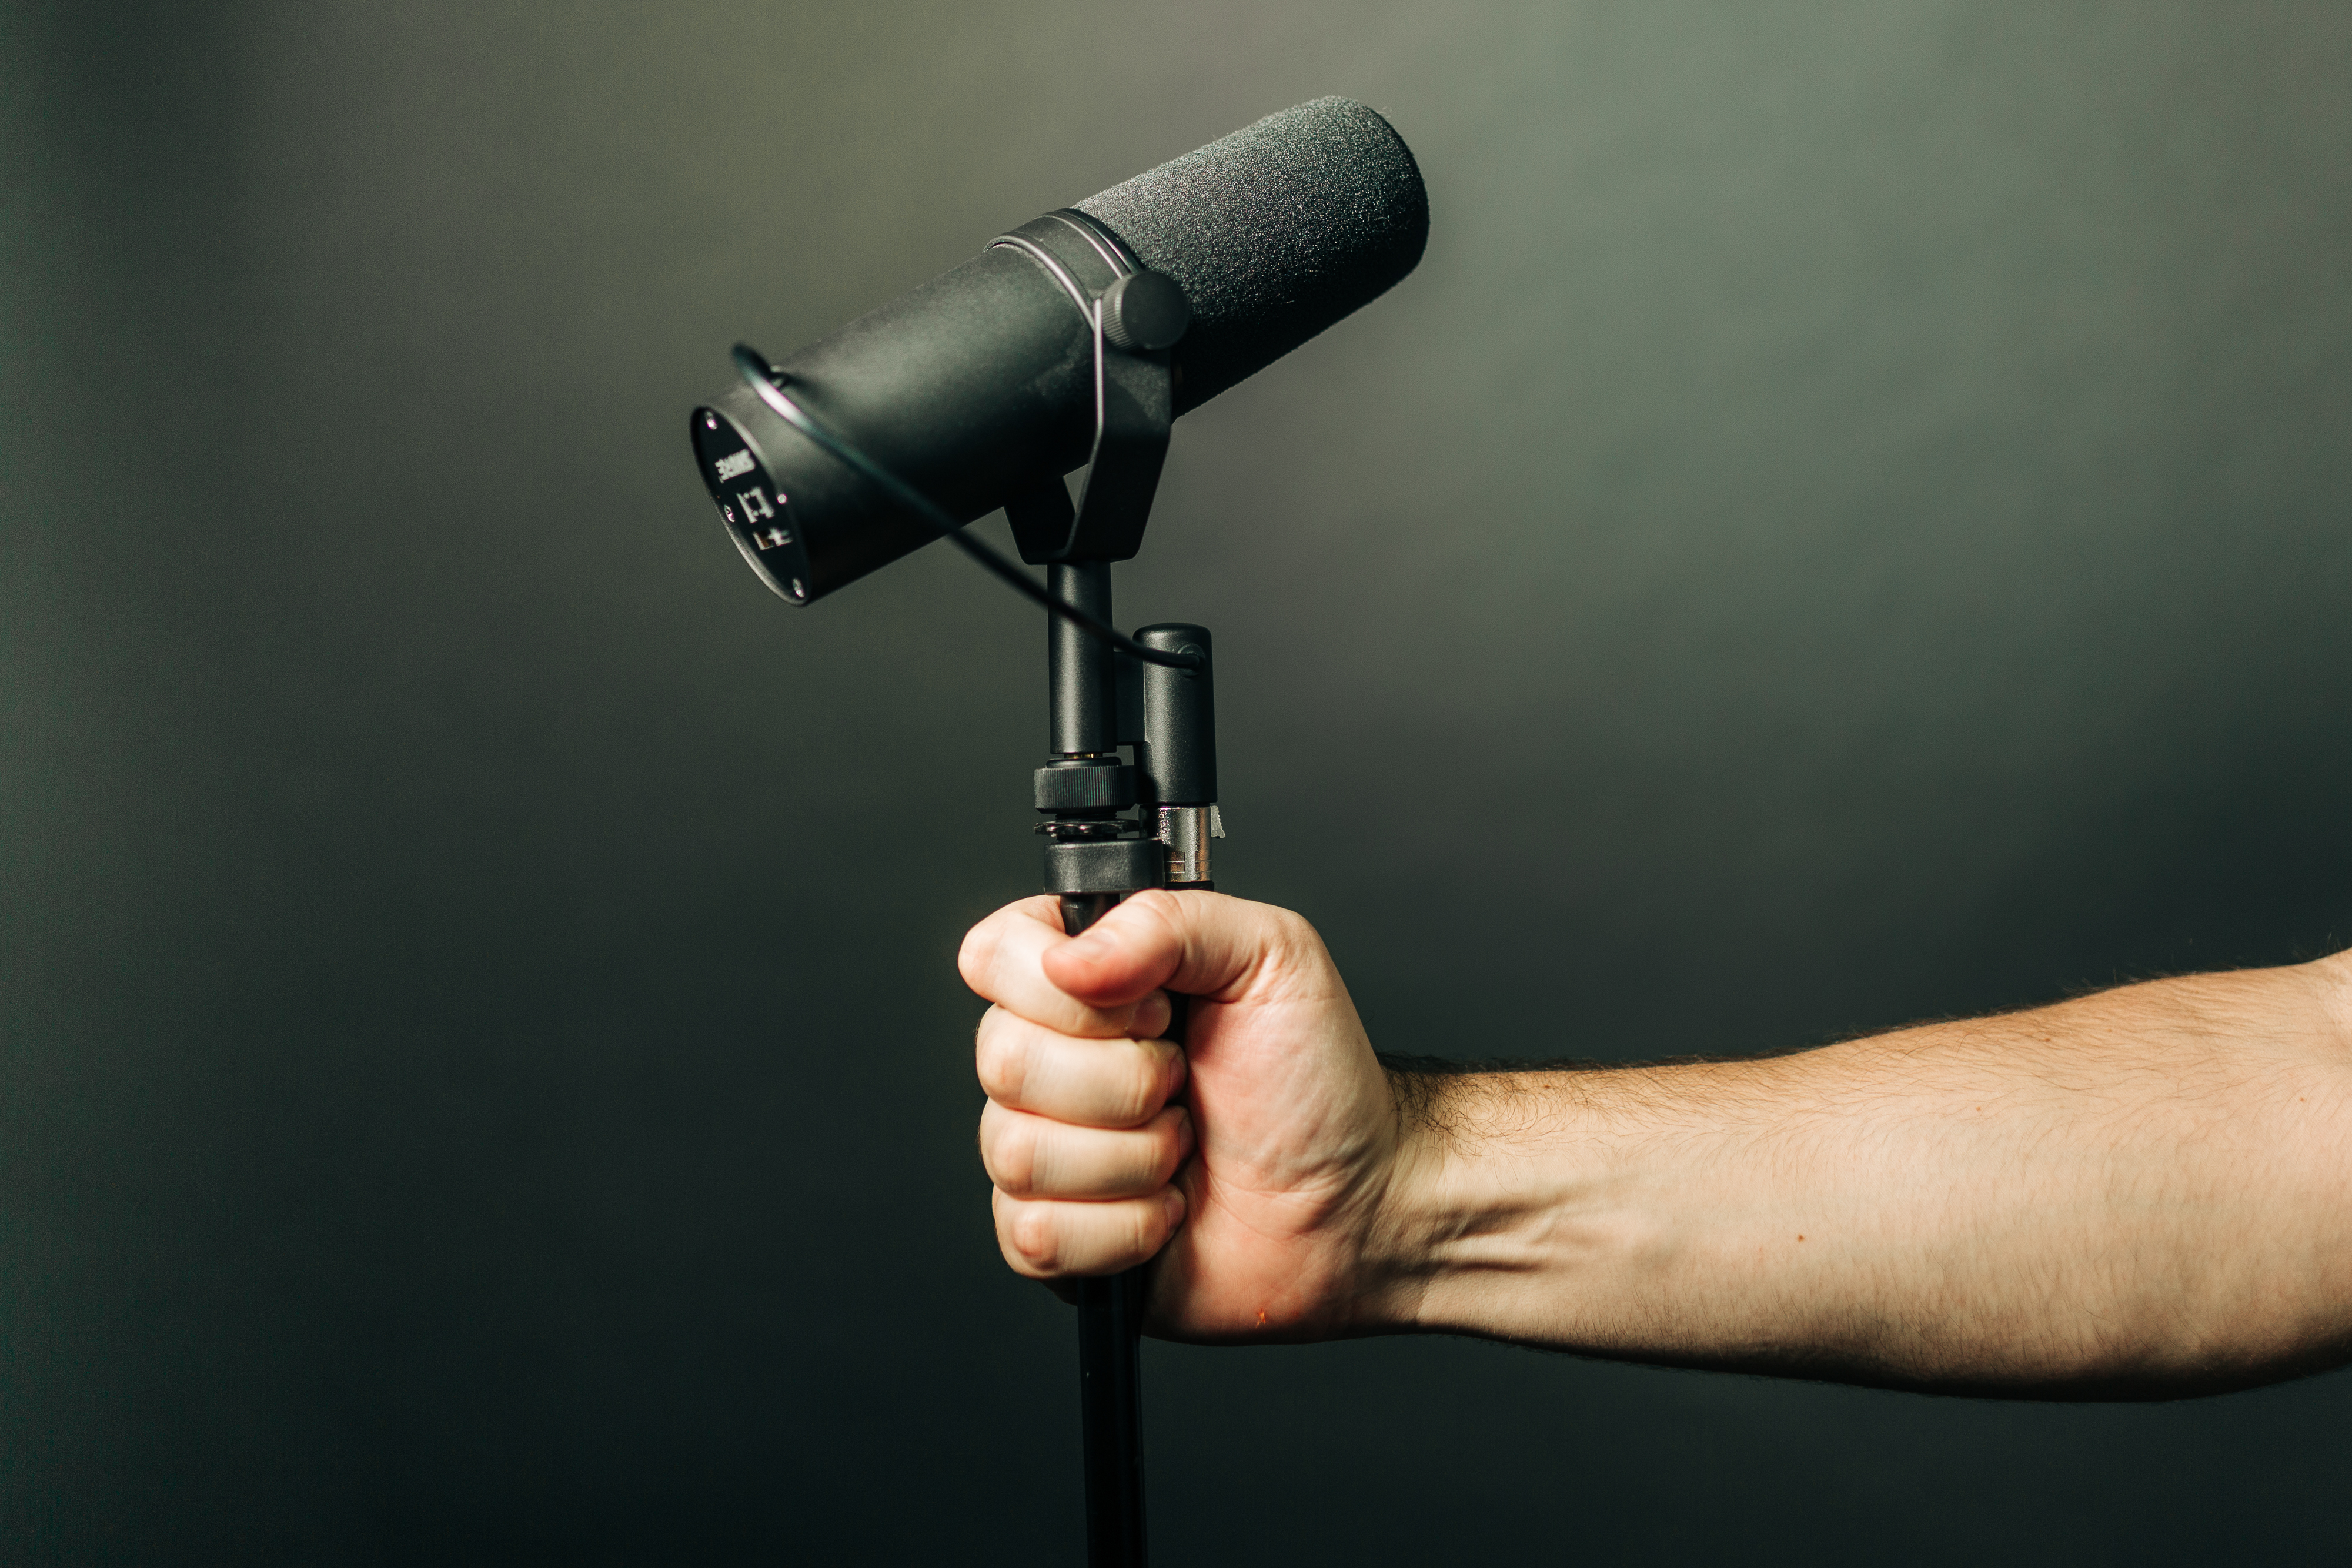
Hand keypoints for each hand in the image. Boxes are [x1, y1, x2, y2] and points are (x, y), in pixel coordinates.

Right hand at [958, 891, 1410, 1339]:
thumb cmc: (1319, 1081)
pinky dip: (1123, 1228)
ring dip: (1131, 1158)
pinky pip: (1033, 1234)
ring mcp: (1048, 1151)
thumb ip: (1172, 921)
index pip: (994, 954)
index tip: (1159, 1009)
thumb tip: (1071, 960)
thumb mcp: (1272, 956)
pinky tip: (1167, 1211)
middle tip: (1186, 1083)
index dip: (1066, 990)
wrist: (1357, 1203)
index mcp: (1088, 977)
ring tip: (1185, 1147)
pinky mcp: (1056, 1238)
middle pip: (1001, 1059)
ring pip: (1015, 1151)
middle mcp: (1053, 1058)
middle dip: (1123, 1082)